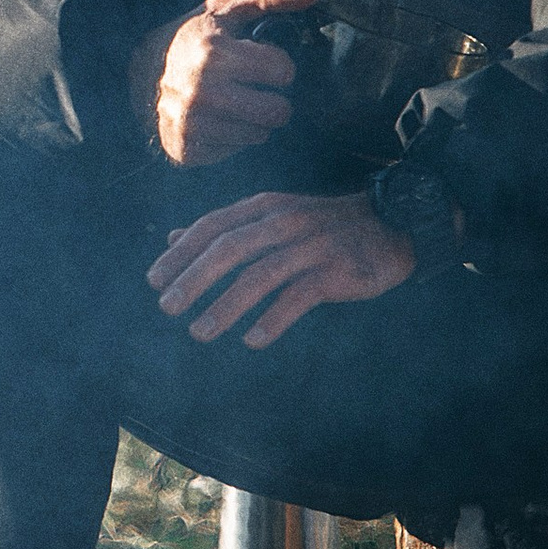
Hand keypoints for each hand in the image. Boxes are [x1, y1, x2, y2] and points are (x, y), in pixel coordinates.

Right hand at [134, 0, 320, 166]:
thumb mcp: (225, 8)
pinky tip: (215, 119)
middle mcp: (201, 91)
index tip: (258, 60)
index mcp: (215, 54)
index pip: (284, 71)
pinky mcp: (186, 149)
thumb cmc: (193, 37)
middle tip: (254, 88)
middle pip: (278, 112)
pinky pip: (235, 152)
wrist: (139, 71)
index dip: (276, 65)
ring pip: (260, 135)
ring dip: (254, 120)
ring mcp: (191, 124)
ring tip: (232, 102)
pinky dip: (231, 137)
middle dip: (274, 99)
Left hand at [149, 187, 413, 347]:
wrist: (393, 224)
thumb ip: (226, 228)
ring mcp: (311, 246)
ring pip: (260, 275)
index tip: (154, 280)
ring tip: (200, 332)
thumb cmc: (323, 226)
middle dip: (194, 279)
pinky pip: (299, 296)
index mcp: (264, 208)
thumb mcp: (272, 217)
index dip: (181, 254)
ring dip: (226, 306)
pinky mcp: (337, 271)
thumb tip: (174, 237)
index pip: (212, 227)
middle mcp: (284, 222)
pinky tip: (253, 341)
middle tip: (167, 307)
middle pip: (230, 249)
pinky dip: (274, 318)